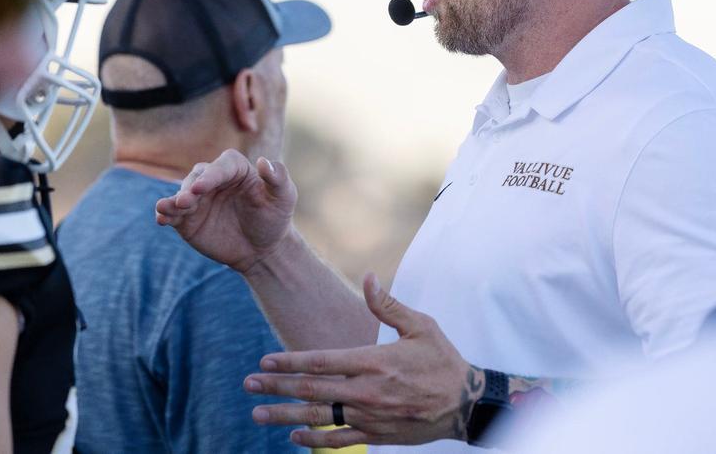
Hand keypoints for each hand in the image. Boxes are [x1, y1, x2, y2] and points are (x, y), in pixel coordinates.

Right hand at [155, 149, 296, 273]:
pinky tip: (161, 219)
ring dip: (173, 201)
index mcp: (236, 169)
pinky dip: (165, 214)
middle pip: (197, 178)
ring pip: (180, 195)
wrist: (262, 248)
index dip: (211, 175)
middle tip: (185, 202)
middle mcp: (213, 180)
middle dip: (189, 188)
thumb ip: (278, 179)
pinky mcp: (187, 219)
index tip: (202, 187)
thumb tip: (264, 162)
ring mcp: (198, 199)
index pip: (221, 166)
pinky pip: (173, 214)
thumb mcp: (284, 198)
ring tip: (166, 208)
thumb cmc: (274, 217)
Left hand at [242, 274, 484, 447]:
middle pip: (312, 390)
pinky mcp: (378, 435)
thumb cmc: (443, 360)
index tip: (265, 362)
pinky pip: (339, 440)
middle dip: (276, 388)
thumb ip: (388, 305)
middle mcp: (367, 391)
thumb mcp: (421, 325)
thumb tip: (368, 277)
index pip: (322, 362)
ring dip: (285, 416)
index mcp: (374, 362)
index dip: (290, 362)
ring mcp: (370, 416)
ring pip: (319, 417)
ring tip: (259, 414)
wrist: (466, 403)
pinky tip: (294, 436)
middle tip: (248, 385)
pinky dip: (314, 439)